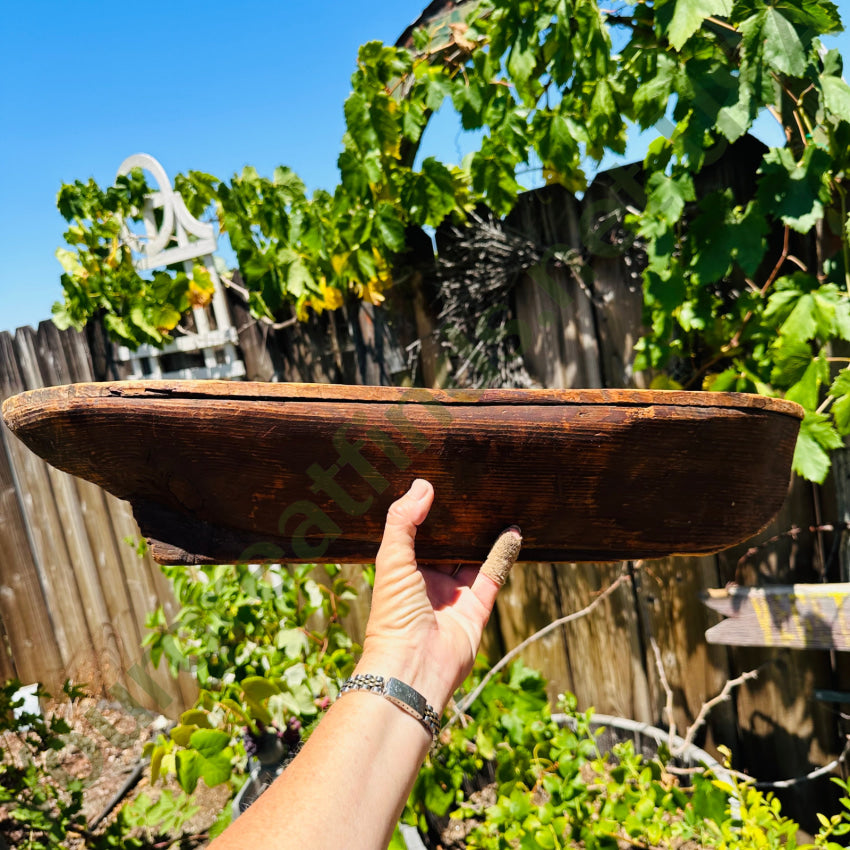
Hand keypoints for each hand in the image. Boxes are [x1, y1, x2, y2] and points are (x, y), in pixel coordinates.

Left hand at [357, 478, 521, 711]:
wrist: (414, 665)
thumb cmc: (393, 616)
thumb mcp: (392, 560)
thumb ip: (403, 522)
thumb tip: (423, 486)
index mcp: (403, 571)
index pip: (415, 535)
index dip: (424, 513)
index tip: (437, 484)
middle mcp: (428, 582)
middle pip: (447, 546)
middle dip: (457, 523)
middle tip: (471, 488)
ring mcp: (454, 595)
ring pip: (472, 558)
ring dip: (483, 535)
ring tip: (495, 503)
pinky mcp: (476, 608)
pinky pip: (493, 575)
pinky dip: (503, 554)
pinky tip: (513, 531)